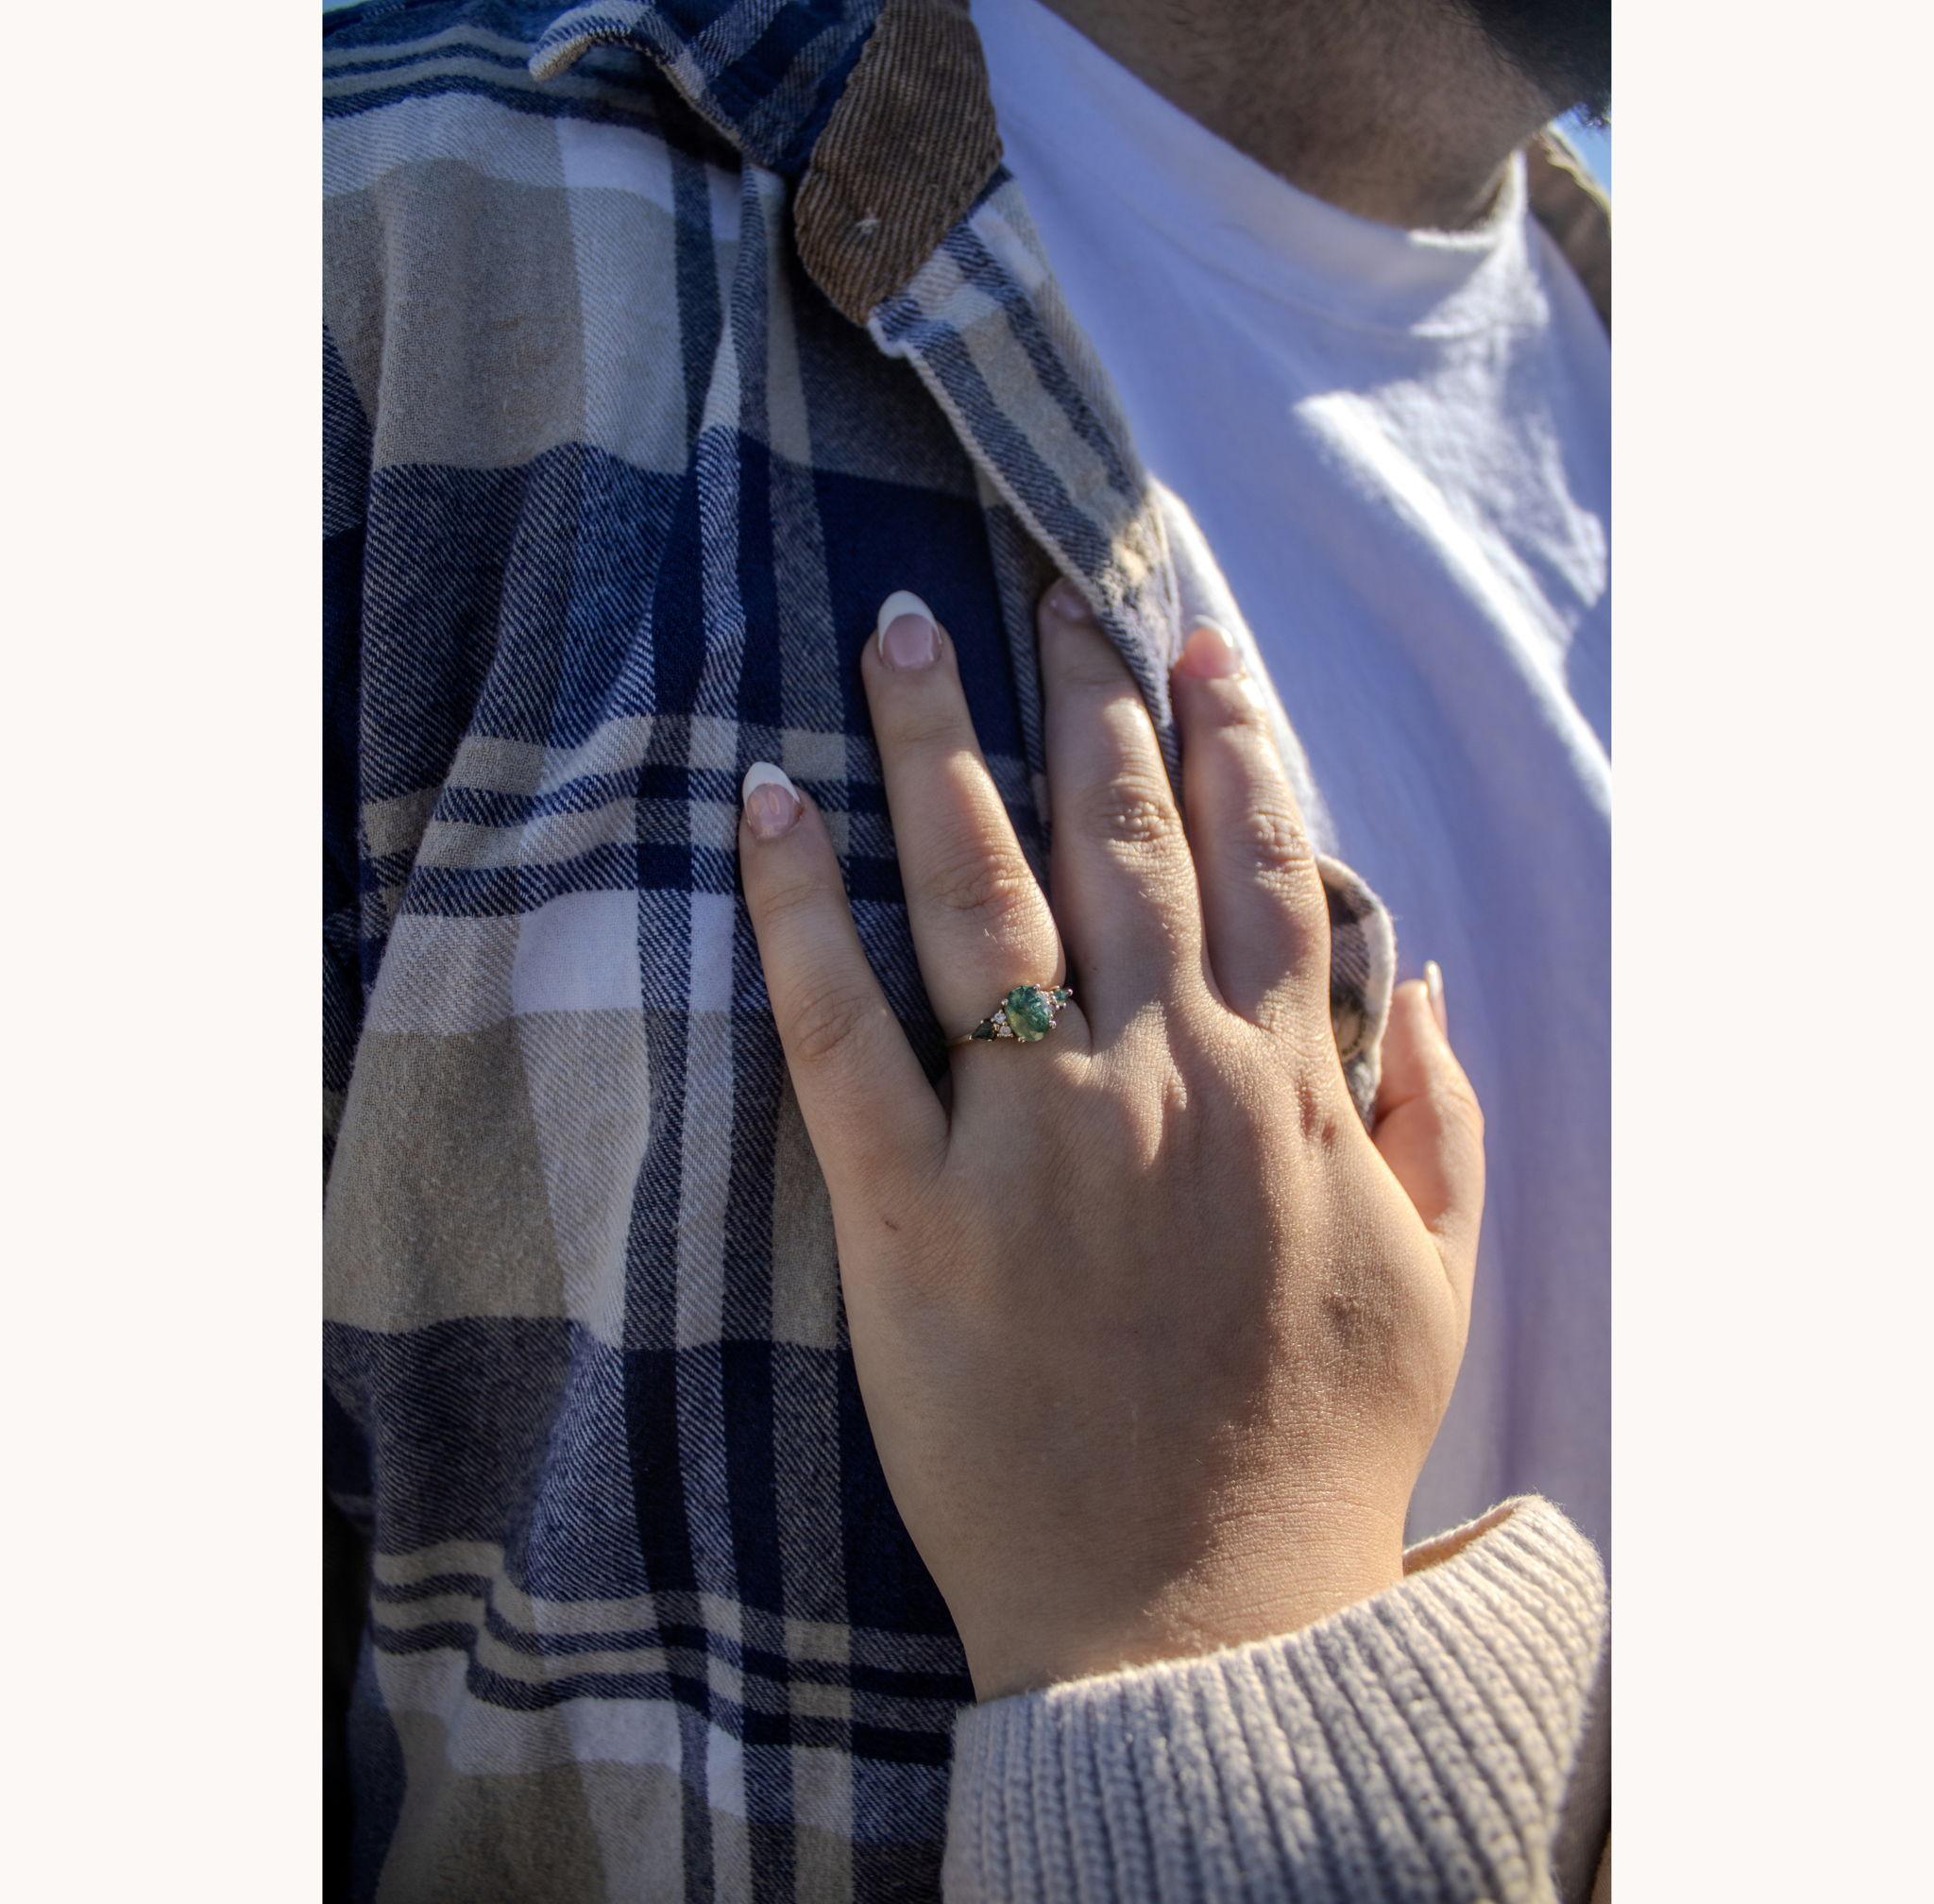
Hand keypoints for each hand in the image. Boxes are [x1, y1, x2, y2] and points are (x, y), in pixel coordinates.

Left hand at [737, 582, 1483, 1701]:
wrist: (1202, 1626)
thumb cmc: (1316, 1453)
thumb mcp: (1435, 1275)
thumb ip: (1433, 1113)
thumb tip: (1414, 973)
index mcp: (1285, 1086)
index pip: (1260, 861)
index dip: (1232, 737)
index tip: (1195, 639)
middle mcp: (1162, 1076)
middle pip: (1118, 835)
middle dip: (1086, 692)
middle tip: (1046, 581)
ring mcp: (1032, 1138)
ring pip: (981, 890)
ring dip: (938, 742)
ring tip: (899, 627)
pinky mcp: (911, 1216)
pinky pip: (840, 1033)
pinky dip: (798, 908)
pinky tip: (766, 803)